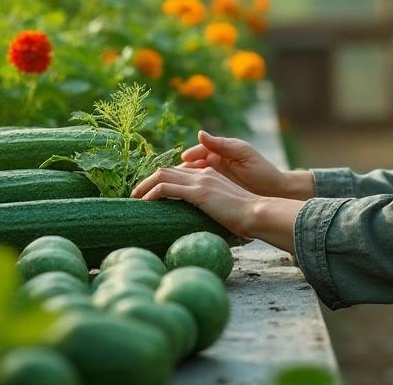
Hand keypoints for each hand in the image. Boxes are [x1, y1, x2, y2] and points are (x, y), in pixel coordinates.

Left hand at [132, 165, 303, 252]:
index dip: (162, 179)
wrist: (257, 214)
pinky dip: (152, 193)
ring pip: (162, 175)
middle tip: (136, 194)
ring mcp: (200, 182)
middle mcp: (203, 174)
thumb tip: (203, 221)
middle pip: (167, 170)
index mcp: (209, 176)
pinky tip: (145, 202)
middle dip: (148, 180)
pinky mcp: (198, 193)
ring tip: (135, 198)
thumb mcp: (225, 209)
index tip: (150, 191)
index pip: (178, 172)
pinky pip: (167, 188)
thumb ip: (213, 208)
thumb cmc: (246, 217)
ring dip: (145, 186)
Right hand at [178, 131, 313, 199]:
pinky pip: (197, 189)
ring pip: (191, 178)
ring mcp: (213, 177)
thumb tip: (200, 134)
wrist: (273, 191)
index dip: (190, 155)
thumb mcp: (243, 153)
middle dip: (179, 169)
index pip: (198, 152)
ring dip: (180, 181)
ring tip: (169, 186)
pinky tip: (182, 196)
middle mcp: (214, 163)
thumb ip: (222, 144)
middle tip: (167, 175)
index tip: (184, 159)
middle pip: (190, 165)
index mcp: (220, 151)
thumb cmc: (262, 170)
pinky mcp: (215, 191)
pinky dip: (188, 191)